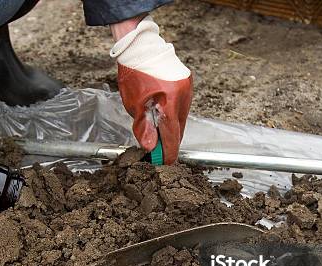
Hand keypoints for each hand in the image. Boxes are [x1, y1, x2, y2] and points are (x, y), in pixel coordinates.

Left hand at [111, 16, 192, 163]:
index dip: (169, 152)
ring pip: (181, 118)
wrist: (139, 46)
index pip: (173, 136)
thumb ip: (144, 128)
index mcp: (171, 103)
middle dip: (170, 141)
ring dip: (171, 128)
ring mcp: (188, 89)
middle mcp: (184, 96)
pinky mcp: (187, 83)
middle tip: (159, 152)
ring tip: (159, 135)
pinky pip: (182, 106)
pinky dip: (174, 115)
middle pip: (179, 128)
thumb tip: (151, 147)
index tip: (166, 162)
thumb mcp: (134, 105)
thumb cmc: (134, 72)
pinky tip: (163, 117)